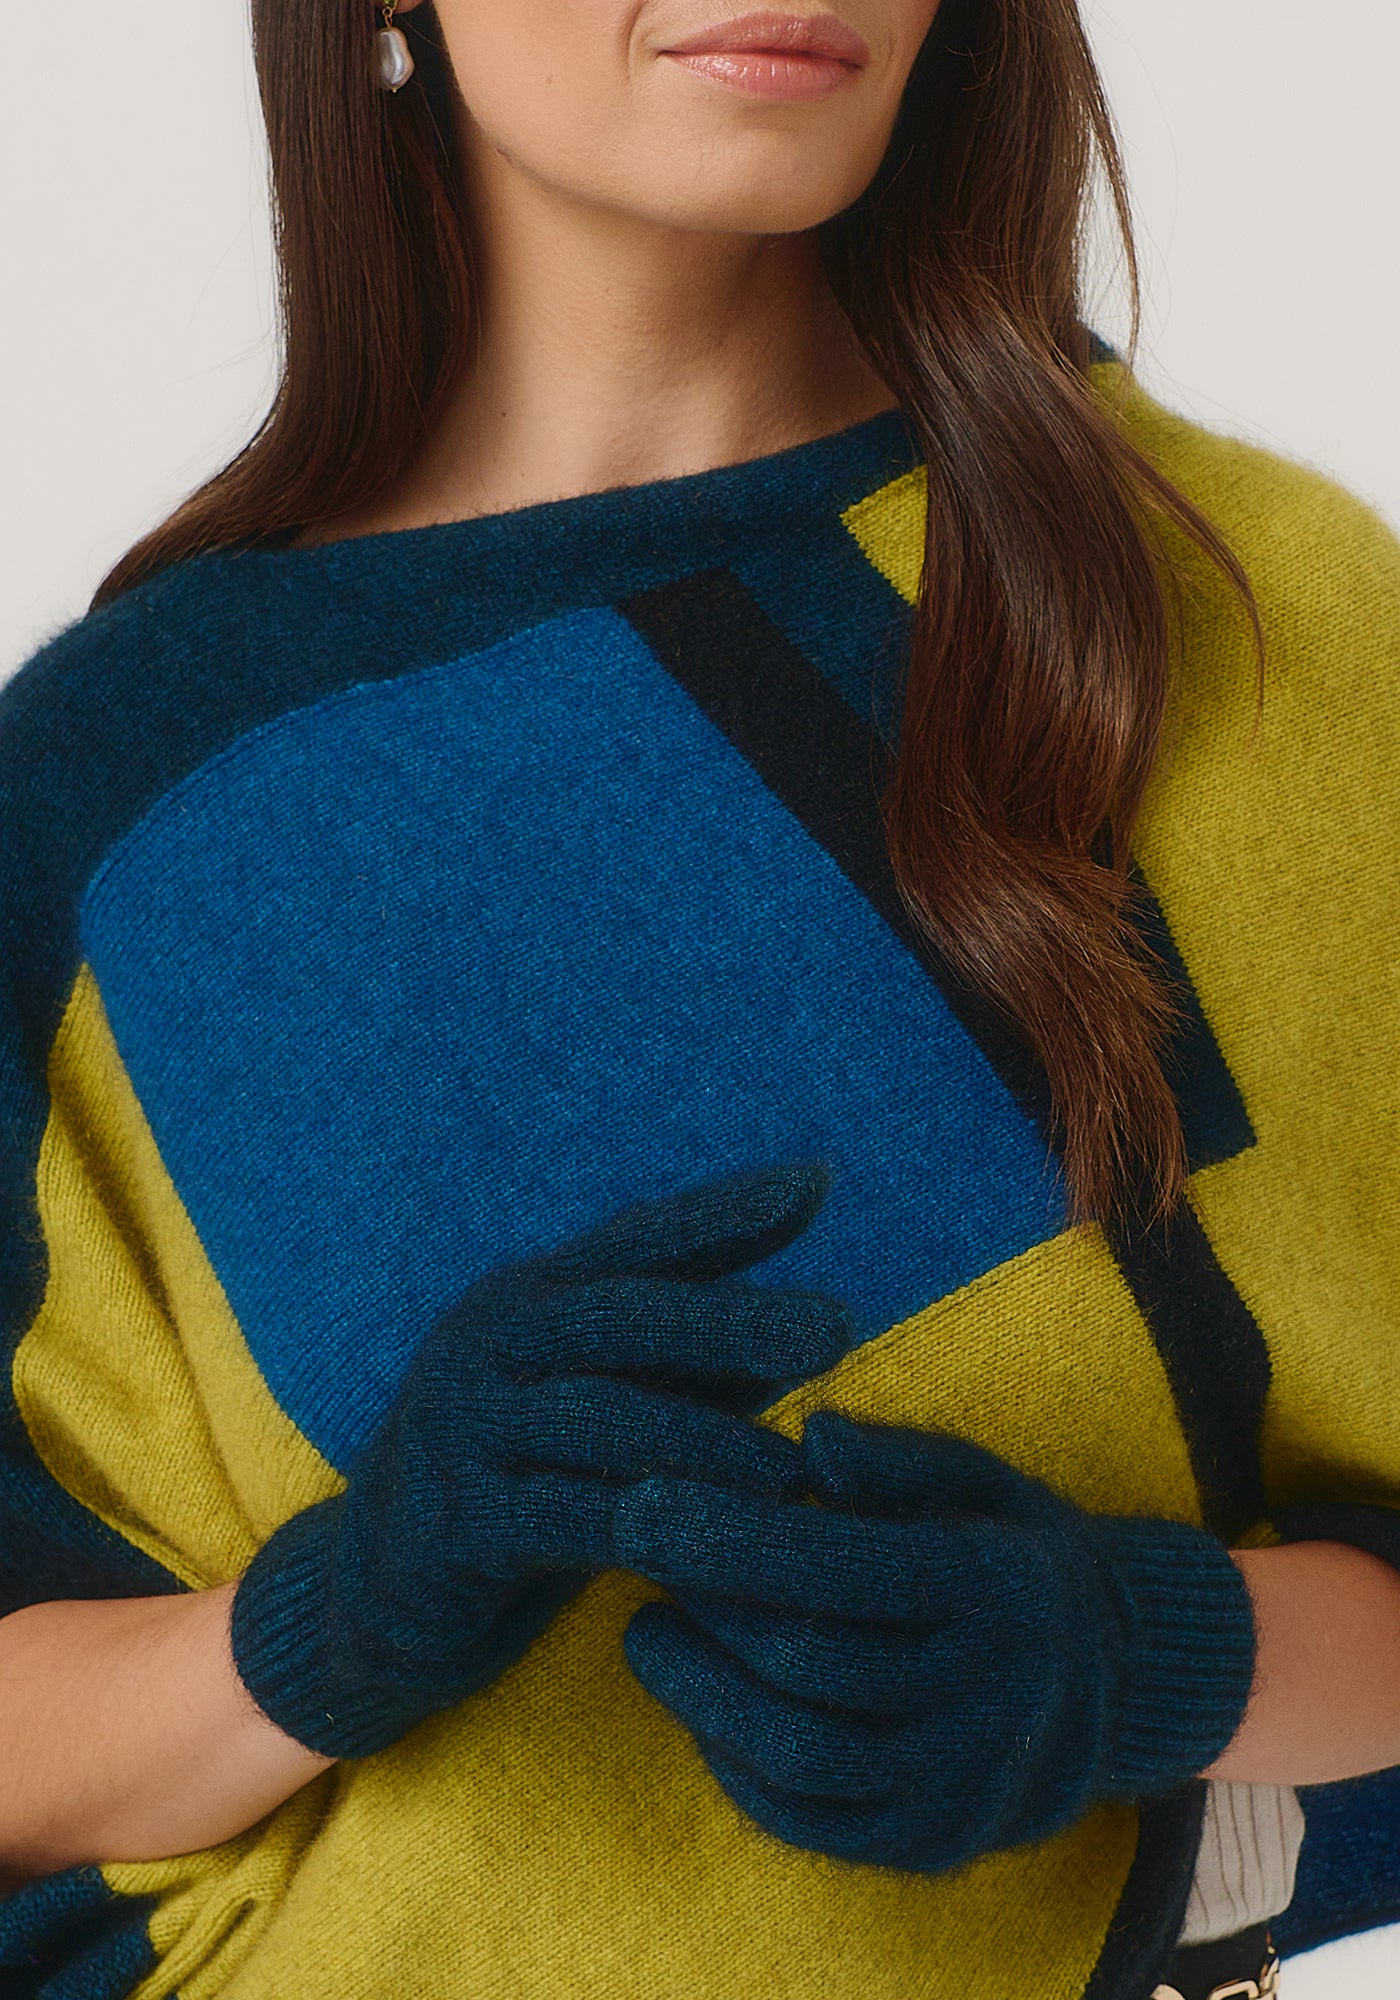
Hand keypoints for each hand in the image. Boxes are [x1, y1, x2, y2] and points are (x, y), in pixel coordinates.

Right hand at [230, 1163, 852, 1758]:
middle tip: (838, 1329)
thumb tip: (820, 1322)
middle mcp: (489, 1339)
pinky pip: (559, 1520)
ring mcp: (462, 1427)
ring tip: (790, 1467)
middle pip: (620, 1313)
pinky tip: (704, 1546)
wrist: (378, 1593)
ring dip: (701, 1440)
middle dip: (732, 1318)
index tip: (818, 1181)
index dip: (725, 1209)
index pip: (639, 1239)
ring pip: (595, 1417)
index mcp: (532, 1295)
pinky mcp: (454, 1523)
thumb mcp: (601, 1403)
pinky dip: (637, 1527)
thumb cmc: (524, 1480)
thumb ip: (693, 1362)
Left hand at [617, 1412, 1256, 1873]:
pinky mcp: (931, 1845)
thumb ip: (895, 1460)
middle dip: (705, 1605)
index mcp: (1001, 1592)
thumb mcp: (973, 1478)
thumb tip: (812, 1438)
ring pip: (800, 1753)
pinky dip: (735, 1761)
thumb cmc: (1007, 1549)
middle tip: (634, 1552)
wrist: (1104, 1682)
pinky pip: (808, 1818)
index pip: (848, 1568)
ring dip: (701, 1690)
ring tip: (649, 1628)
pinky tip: (700, 1699)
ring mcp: (964, 1786)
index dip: (735, 1536)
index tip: (645, 1498)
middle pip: (810, 1664)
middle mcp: (992, 1699)